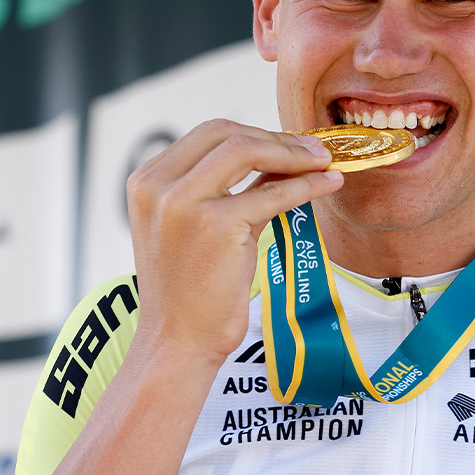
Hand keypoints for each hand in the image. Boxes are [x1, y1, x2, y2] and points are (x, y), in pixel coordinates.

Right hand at [124, 119, 343, 363]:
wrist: (177, 341)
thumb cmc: (189, 290)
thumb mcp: (195, 225)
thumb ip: (227, 188)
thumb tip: (279, 157)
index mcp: (147, 180)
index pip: (208, 133)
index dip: (255, 132)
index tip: (290, 143)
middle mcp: (158, 185)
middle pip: (227, 132)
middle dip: (276, 137)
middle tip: (314, 150)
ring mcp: (183, 203)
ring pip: (248, 150)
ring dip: (294, 153)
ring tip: (324, 163)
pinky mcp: (215, 225)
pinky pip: (272, 192)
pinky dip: (306, 185)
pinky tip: (327, 185)